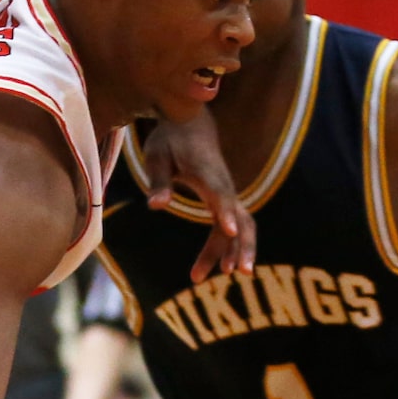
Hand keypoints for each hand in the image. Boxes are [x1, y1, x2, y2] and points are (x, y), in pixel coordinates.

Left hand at [138, 112, 252, 281]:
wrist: (190, 124)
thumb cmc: (170, 141)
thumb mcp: (156, 157)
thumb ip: (159, 182)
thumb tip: (155, 206)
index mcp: (208, 173)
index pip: (221, 195)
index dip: (226, 212)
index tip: (229, 230)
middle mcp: (224, 186)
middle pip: (239, 218)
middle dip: (240, 245)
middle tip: (234, 272)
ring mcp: (228, 195)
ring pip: (242, 226)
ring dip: (238, 250)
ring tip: (230, 274)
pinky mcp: (225, 201)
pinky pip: (234, 226)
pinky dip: (230, 246)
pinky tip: (220, 266)